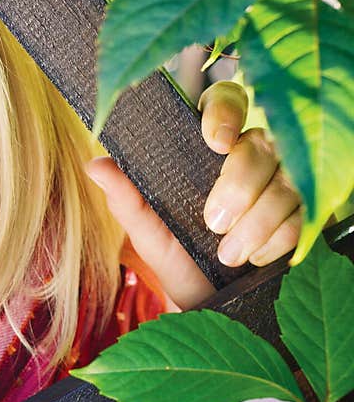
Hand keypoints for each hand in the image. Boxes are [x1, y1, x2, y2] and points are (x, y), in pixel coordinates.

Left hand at [85, 80, 301, 310]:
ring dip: (258, 222)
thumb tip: (95, 164)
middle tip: (214, 223)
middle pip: (261, 144)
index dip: (226, 111)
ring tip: (228, 254)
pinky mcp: (306, 210)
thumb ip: (126, 198)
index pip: (226, 101)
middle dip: (240, 186)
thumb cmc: (177, 256)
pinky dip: (278, 239)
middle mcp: (251, 154)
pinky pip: (305, 213)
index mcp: (209, 148)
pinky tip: (255, 257)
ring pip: (288, 180)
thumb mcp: (148, 230)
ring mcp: (283, 181)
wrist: (208, 300)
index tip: (216, 142)